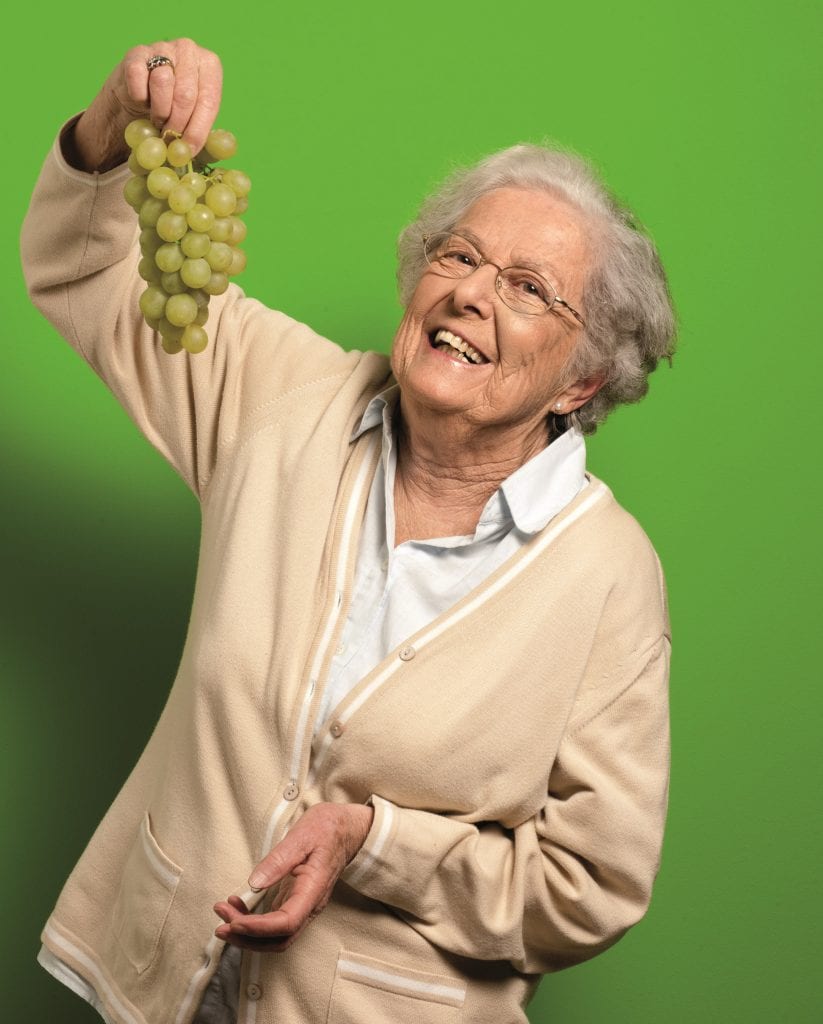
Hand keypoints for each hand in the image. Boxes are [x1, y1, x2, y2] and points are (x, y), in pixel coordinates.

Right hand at [68, 38, 221, 171]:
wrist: (138, 96)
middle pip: (186, 95)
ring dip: (159, 111)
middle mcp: (188, 50)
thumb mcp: (195, 118)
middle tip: (170, 138)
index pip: (209, 101)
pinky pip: (138, 78)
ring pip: (162, 83)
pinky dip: (140, 97)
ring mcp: (162, 47)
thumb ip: (204, 132)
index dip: (198, 130)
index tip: (188, 150)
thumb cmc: (173, 108)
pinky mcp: (136, 52)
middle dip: (177, 124)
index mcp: (210, 65)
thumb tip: (206, 149)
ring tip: (158, 120)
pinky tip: (142, 102)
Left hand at [213, 802, 373, 951]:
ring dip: (248, 934)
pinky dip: (253, 922)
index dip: (259, 928)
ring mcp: (304, 905)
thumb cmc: (327, 828)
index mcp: (314, 889)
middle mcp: (310, 905)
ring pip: (276, 937)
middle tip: (220, 923)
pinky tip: (237, 906)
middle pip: (280, 939)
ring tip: (224, 915)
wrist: (346, 829)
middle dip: (248, 938)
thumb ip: (279, 859)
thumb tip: (254, 884)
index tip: (234, 921)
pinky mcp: (296, 901)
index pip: (287, 923)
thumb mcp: (303, 835)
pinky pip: (274, 923)